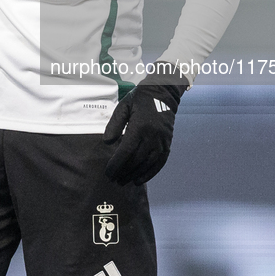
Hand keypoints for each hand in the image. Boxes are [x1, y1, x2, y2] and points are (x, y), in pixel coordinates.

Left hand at [103, 63, 187, 185]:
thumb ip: (114, 124)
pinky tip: (140, 179)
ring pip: (147, 164)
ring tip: (124, 181)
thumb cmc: (140, 99)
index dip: (116, 165)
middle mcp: (152, 137)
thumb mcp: (123, 106)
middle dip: (123, 172)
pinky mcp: (167, 144)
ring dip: (135, 175)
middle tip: (114, 180)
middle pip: (136, 161)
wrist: (163, 93)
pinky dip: (149, 173)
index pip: (125, 152)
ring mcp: (161, 142)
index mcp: (139, 127)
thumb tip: (107, 142)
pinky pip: (159, 163)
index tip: (108, 173)